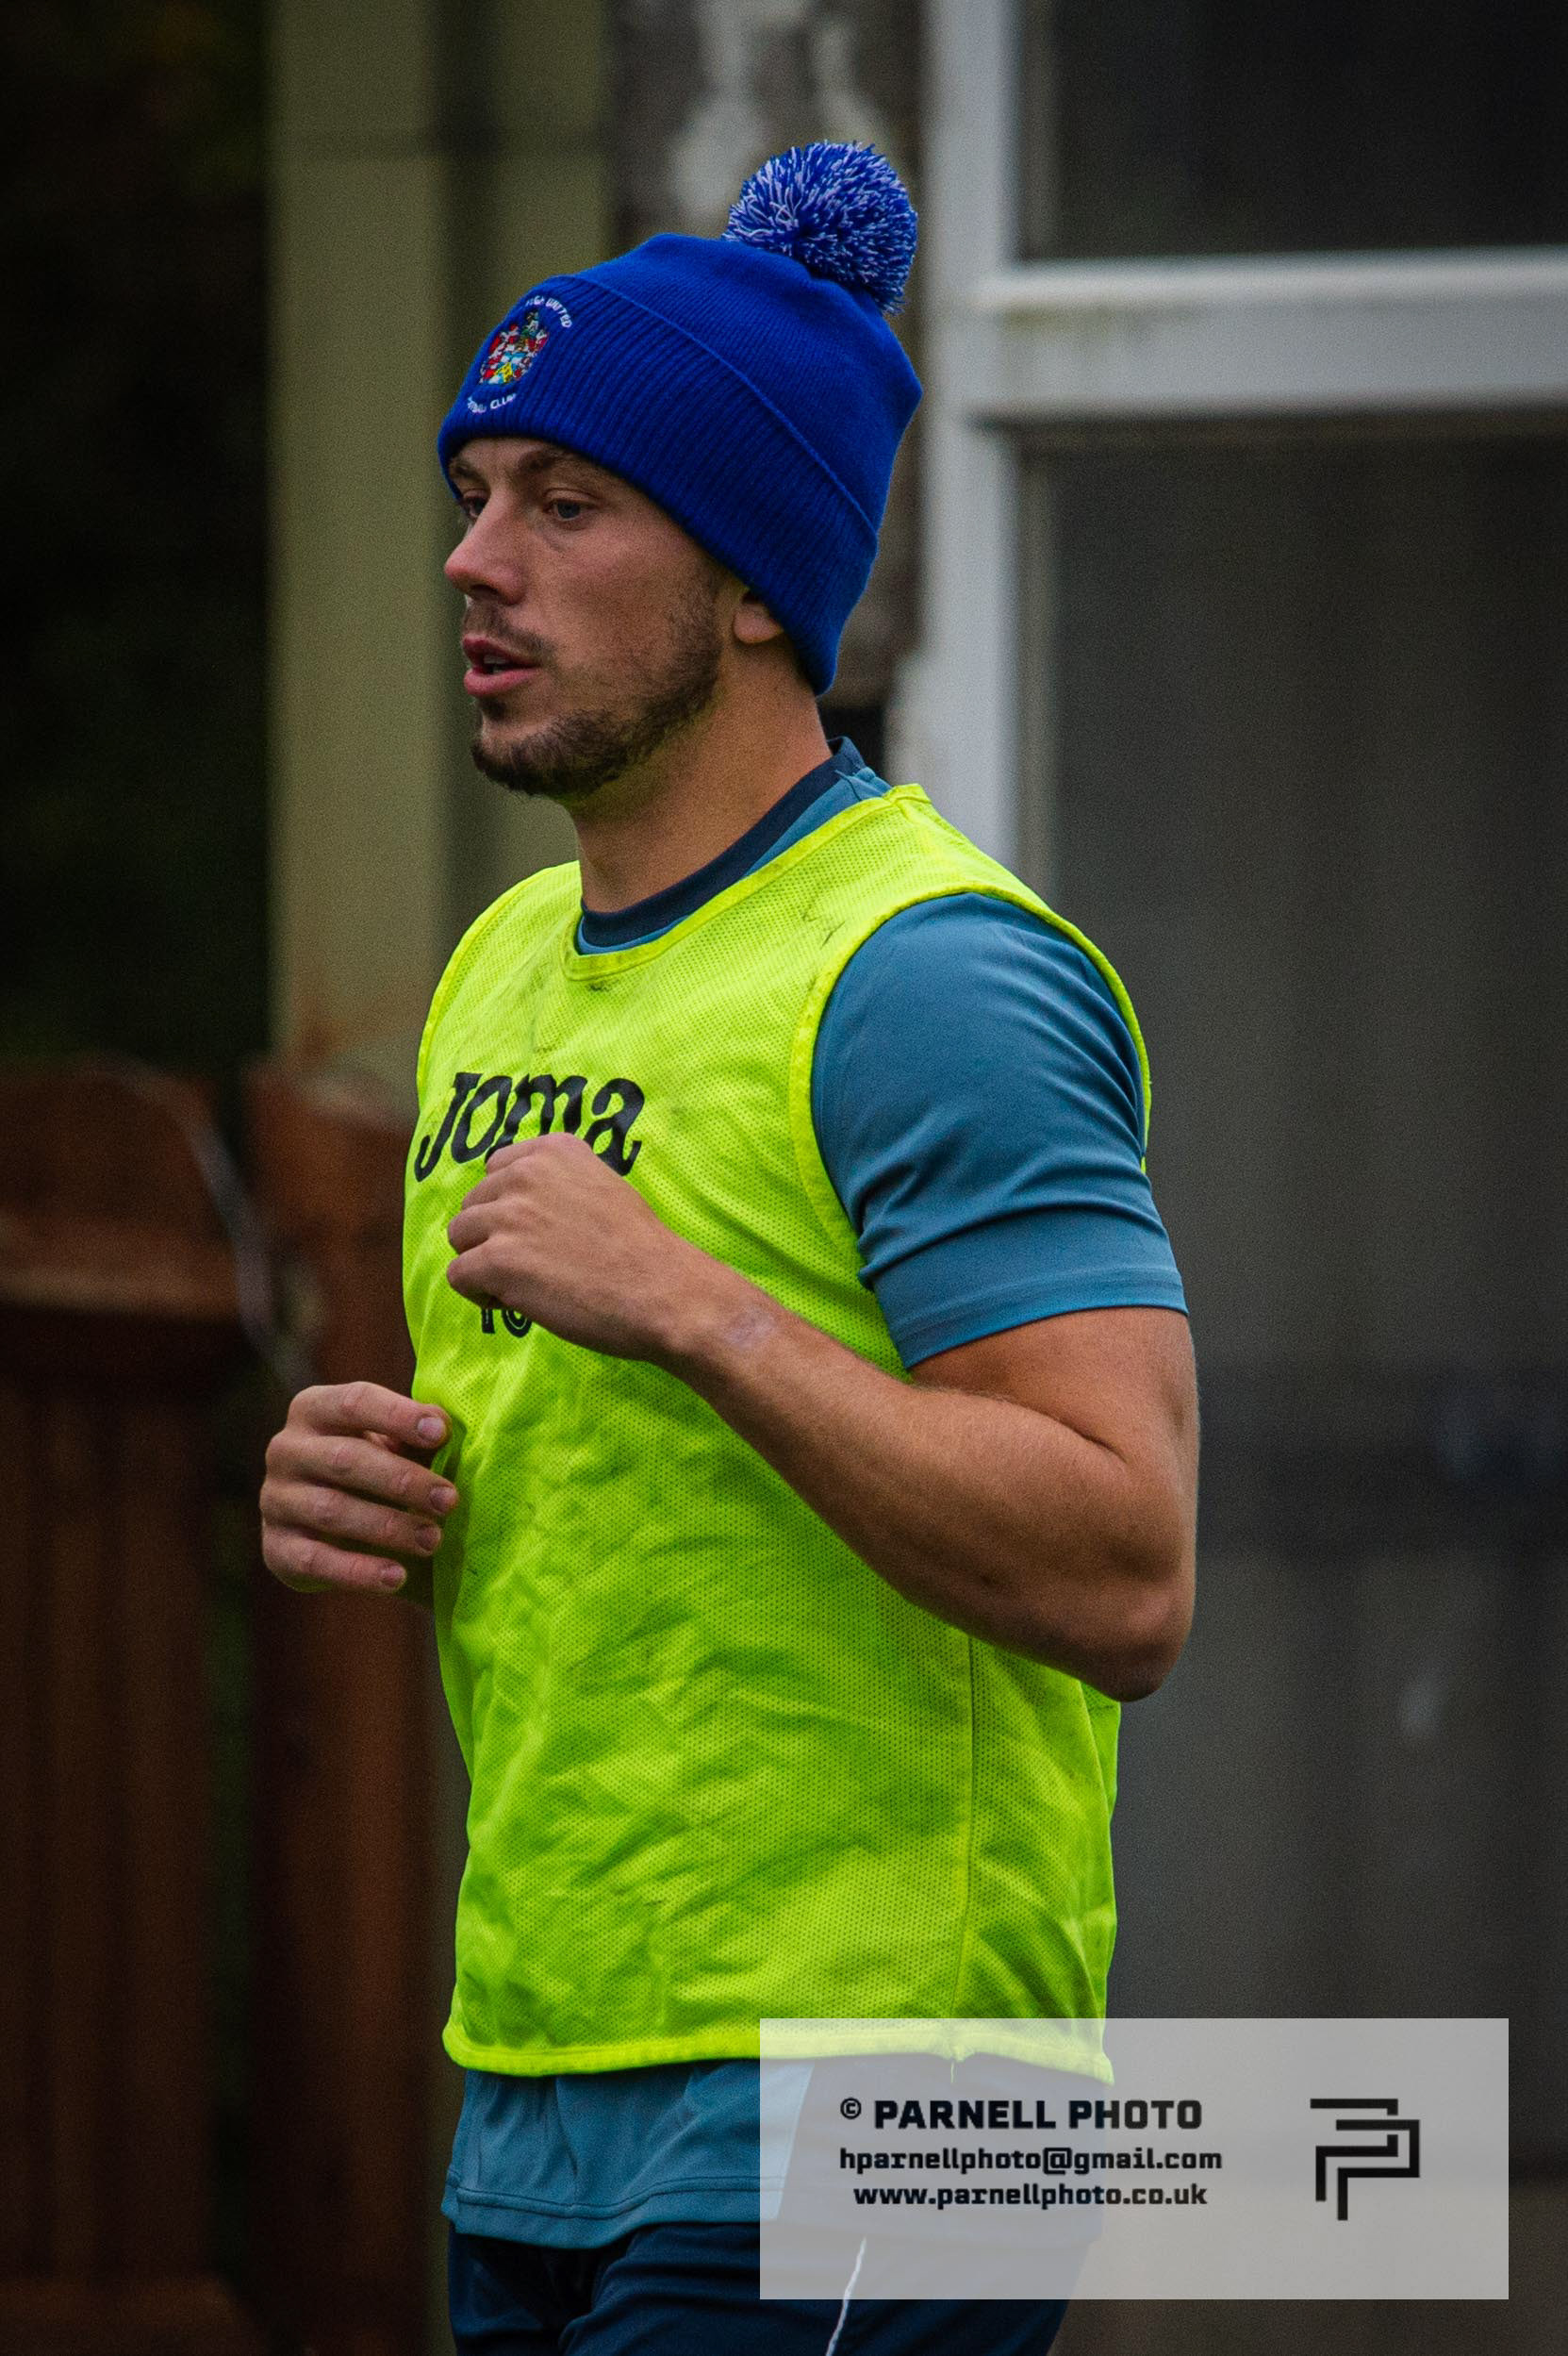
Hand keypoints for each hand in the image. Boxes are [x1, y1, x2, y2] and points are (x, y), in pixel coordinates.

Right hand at [260, 1381, 456, 1598]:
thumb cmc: (370, 1467)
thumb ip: (414, 1434)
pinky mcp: (276, 1547)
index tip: (441, 1433)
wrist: (325, 1524)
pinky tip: (396, 1577)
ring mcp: (275, 1499)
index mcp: (314, 1409)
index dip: (398, 1416)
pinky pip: (315, 1560)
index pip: (354, 1402)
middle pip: (346, 1459)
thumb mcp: (390, 1442)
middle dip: (403, 1480)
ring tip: (432, 1540)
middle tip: (449, 1500)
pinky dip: (358, 1571)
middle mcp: (286, 1449)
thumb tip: (441, 1429)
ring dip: (389, 1527)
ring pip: (332, 1510)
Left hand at [444, 1131, 736, 1360]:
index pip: (496, 1170)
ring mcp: (510, 1216)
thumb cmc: (642, 1250)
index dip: (509, 1206)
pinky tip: (514, 1302)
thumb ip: (560, 1184)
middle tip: (536, 1264)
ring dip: (483, 1262)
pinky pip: (458, 1275)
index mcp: (554, 1150)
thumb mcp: (604, 1188)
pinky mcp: (498, 1260)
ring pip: (459, 1236)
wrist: (664, 1291)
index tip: (537, 1232)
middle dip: (494, 1236)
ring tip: (524, 1284)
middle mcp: (526, 1174)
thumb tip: (519, 1205)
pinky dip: (479, 1294)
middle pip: (473, 1204)